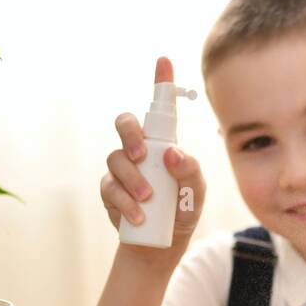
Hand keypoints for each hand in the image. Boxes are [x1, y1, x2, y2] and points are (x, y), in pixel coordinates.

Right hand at [100, 56, 205, 253]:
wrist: (160, 245)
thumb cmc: (182, 212)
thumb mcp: (196, 194)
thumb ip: (190, 172)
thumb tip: (171, 152)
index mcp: (163, 144)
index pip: (160, 110)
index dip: (161, 83)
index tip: (164, 61)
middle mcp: (139, 150)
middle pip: (125, 124)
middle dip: (131, 135)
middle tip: (142, 155)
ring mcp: (121, 169)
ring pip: (116, 159)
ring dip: (132, 179)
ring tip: (148, 200)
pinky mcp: (109, 190)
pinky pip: (109, 187)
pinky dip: (125, 201)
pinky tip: (138, 215)